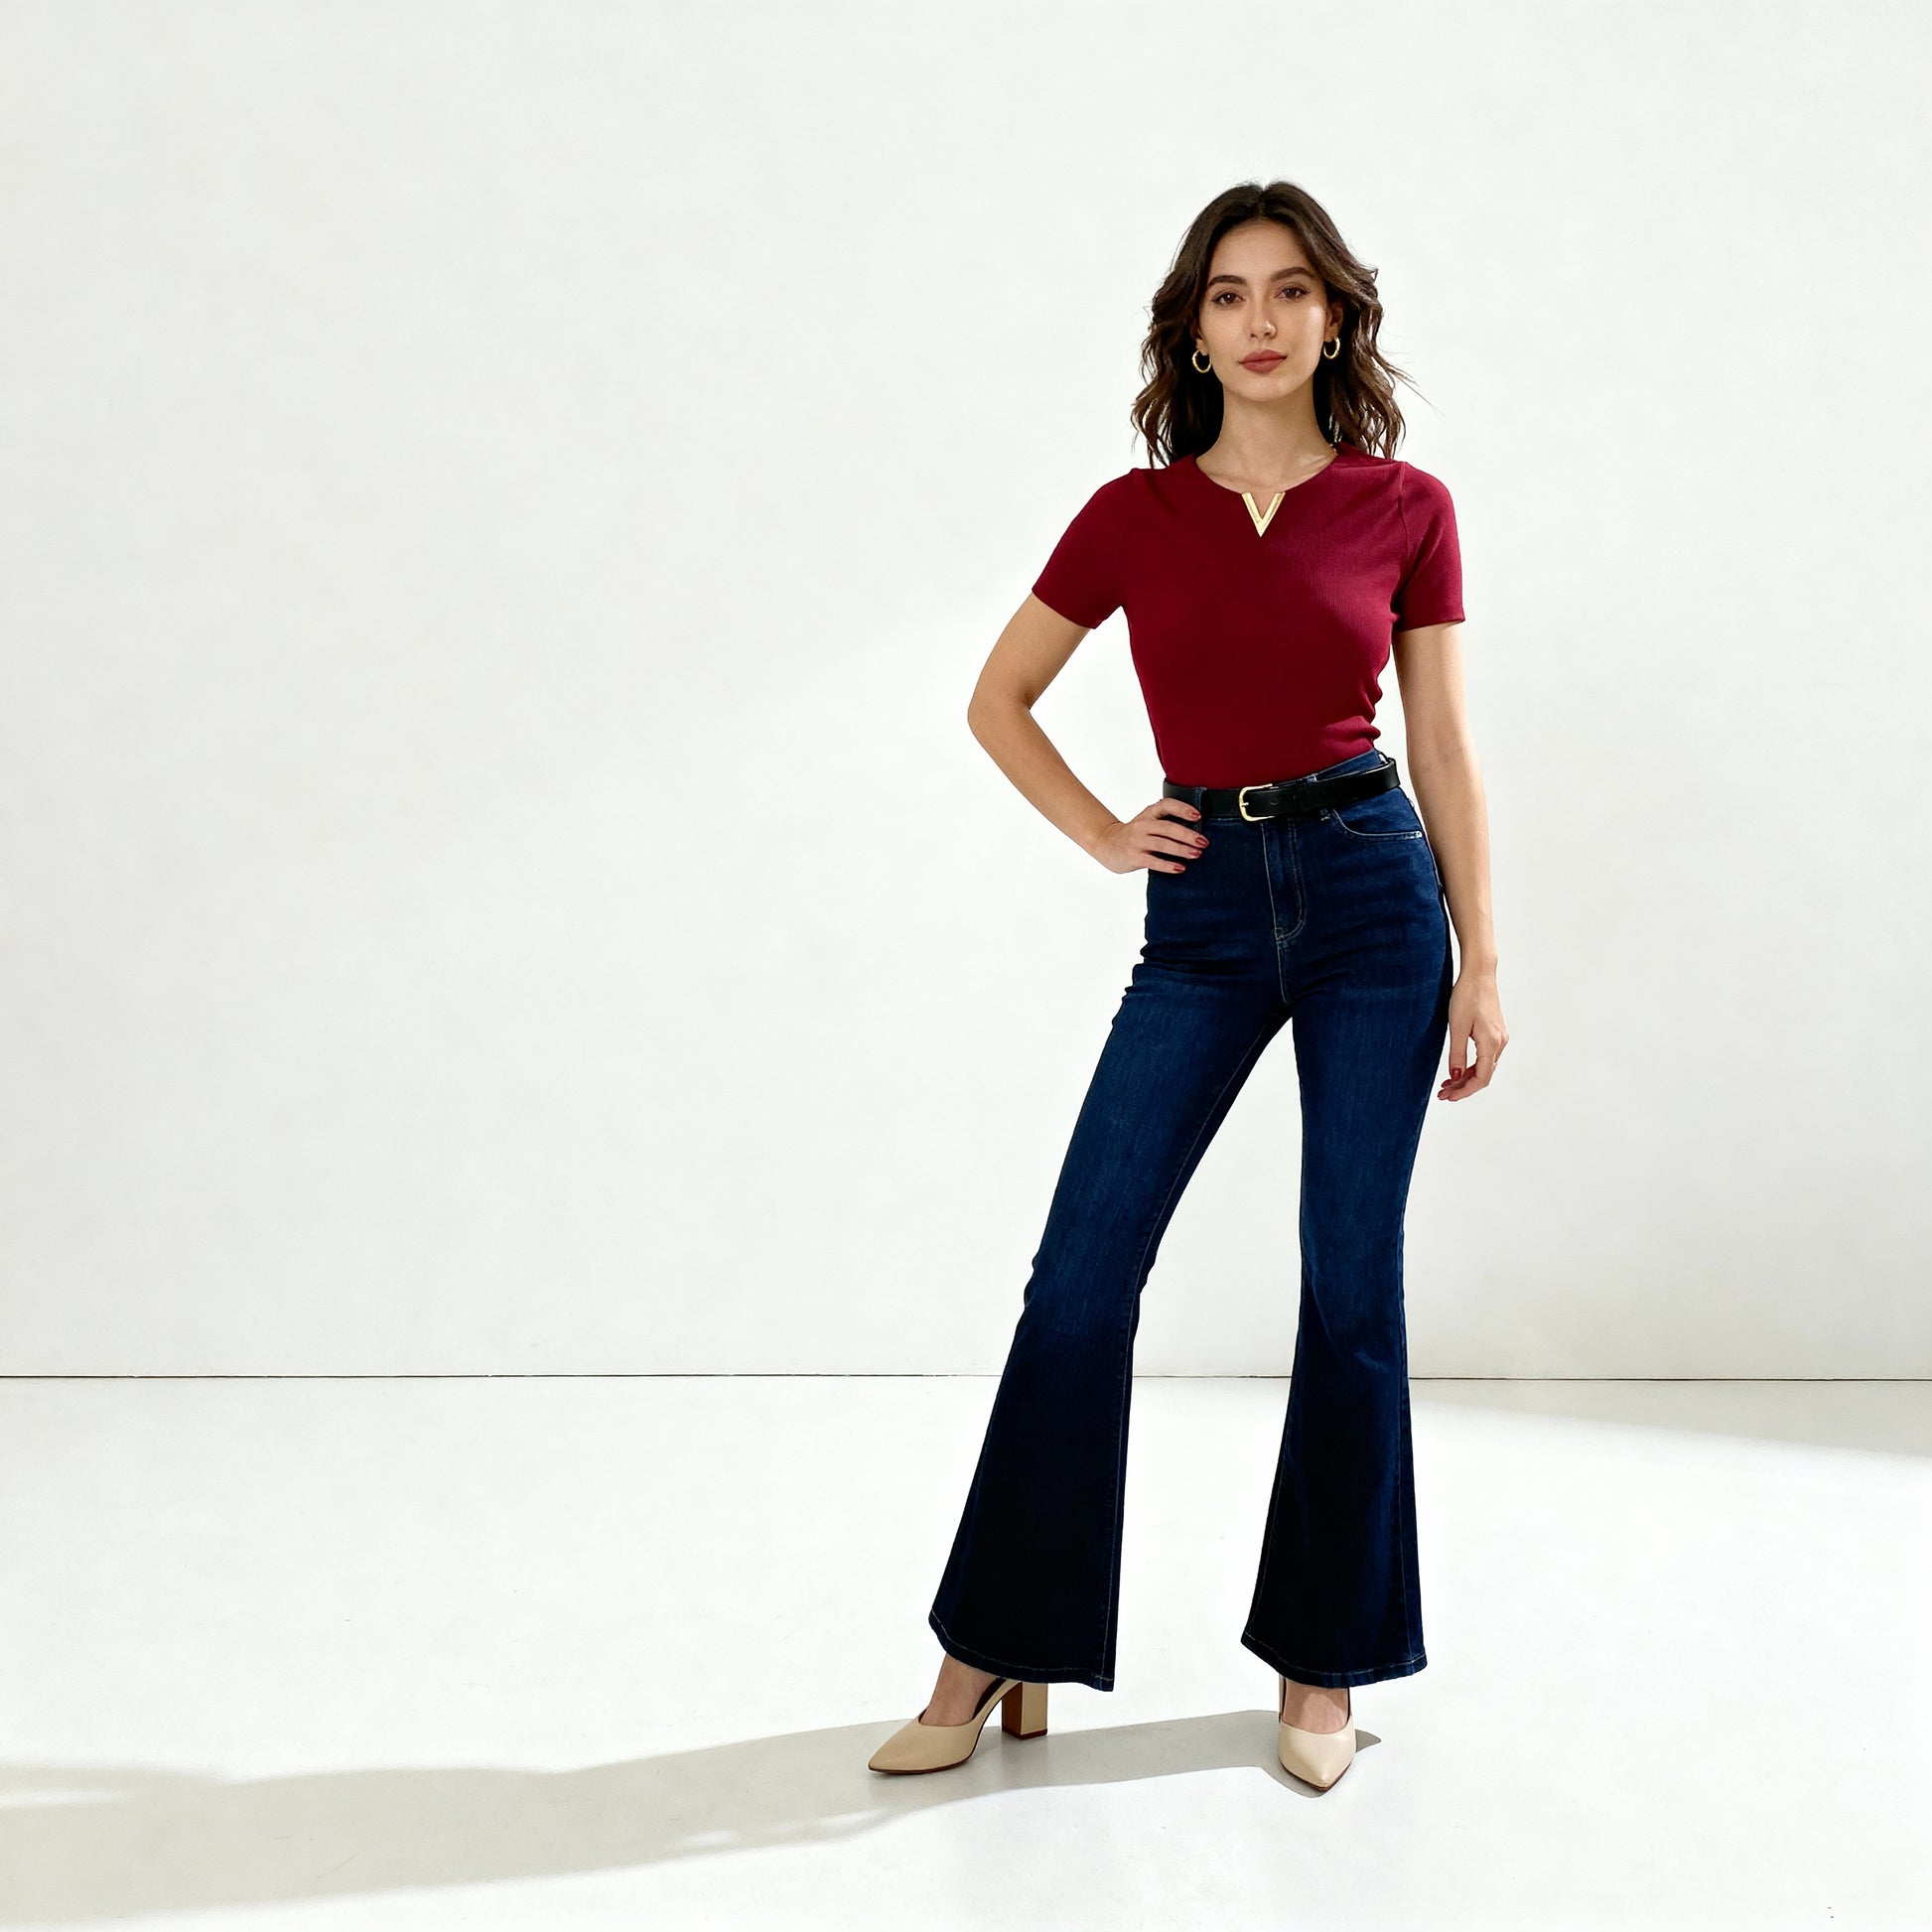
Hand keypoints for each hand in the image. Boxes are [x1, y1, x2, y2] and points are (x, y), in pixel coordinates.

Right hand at [1088, 800, 1208, 874]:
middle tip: (1204, 842)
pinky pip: (1153, 861)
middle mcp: (1142, 825)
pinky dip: (1167, 865)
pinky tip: (1180, 868)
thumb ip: (1165, 823)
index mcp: (1148, 814)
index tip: (1198, 816)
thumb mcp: (1147, 822)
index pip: (1166, 805)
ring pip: (1162, 844)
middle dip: (1188, 835)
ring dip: (1181, 849)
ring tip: (1196, 854)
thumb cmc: (1134, 834)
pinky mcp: (1133, 856)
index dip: (1183, 809)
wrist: (1106, 843)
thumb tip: (1195, 831)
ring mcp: (1136, 841)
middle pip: (1168, 828)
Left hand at [1438, 967, 1506, 1099]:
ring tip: (1446, 1084)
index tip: (1448, 1097)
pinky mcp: (1495, 1032)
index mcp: (1491, 1043)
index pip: (1481, 1078)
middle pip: (1483, 1075)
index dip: (1465, 1091)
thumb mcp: (1457, 1027)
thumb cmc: (1467, 996)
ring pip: (1484, 1067)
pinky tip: (1457, 1069)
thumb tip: (1454, 1077)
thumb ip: (1456, 1054)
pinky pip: (1485, 1057)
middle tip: (1442, 1094)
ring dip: (1466, 1078)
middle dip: (1463, 1087)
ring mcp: (1499, 1038)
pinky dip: (1471, 1066)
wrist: (1479, 974)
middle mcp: (1499, 1043)